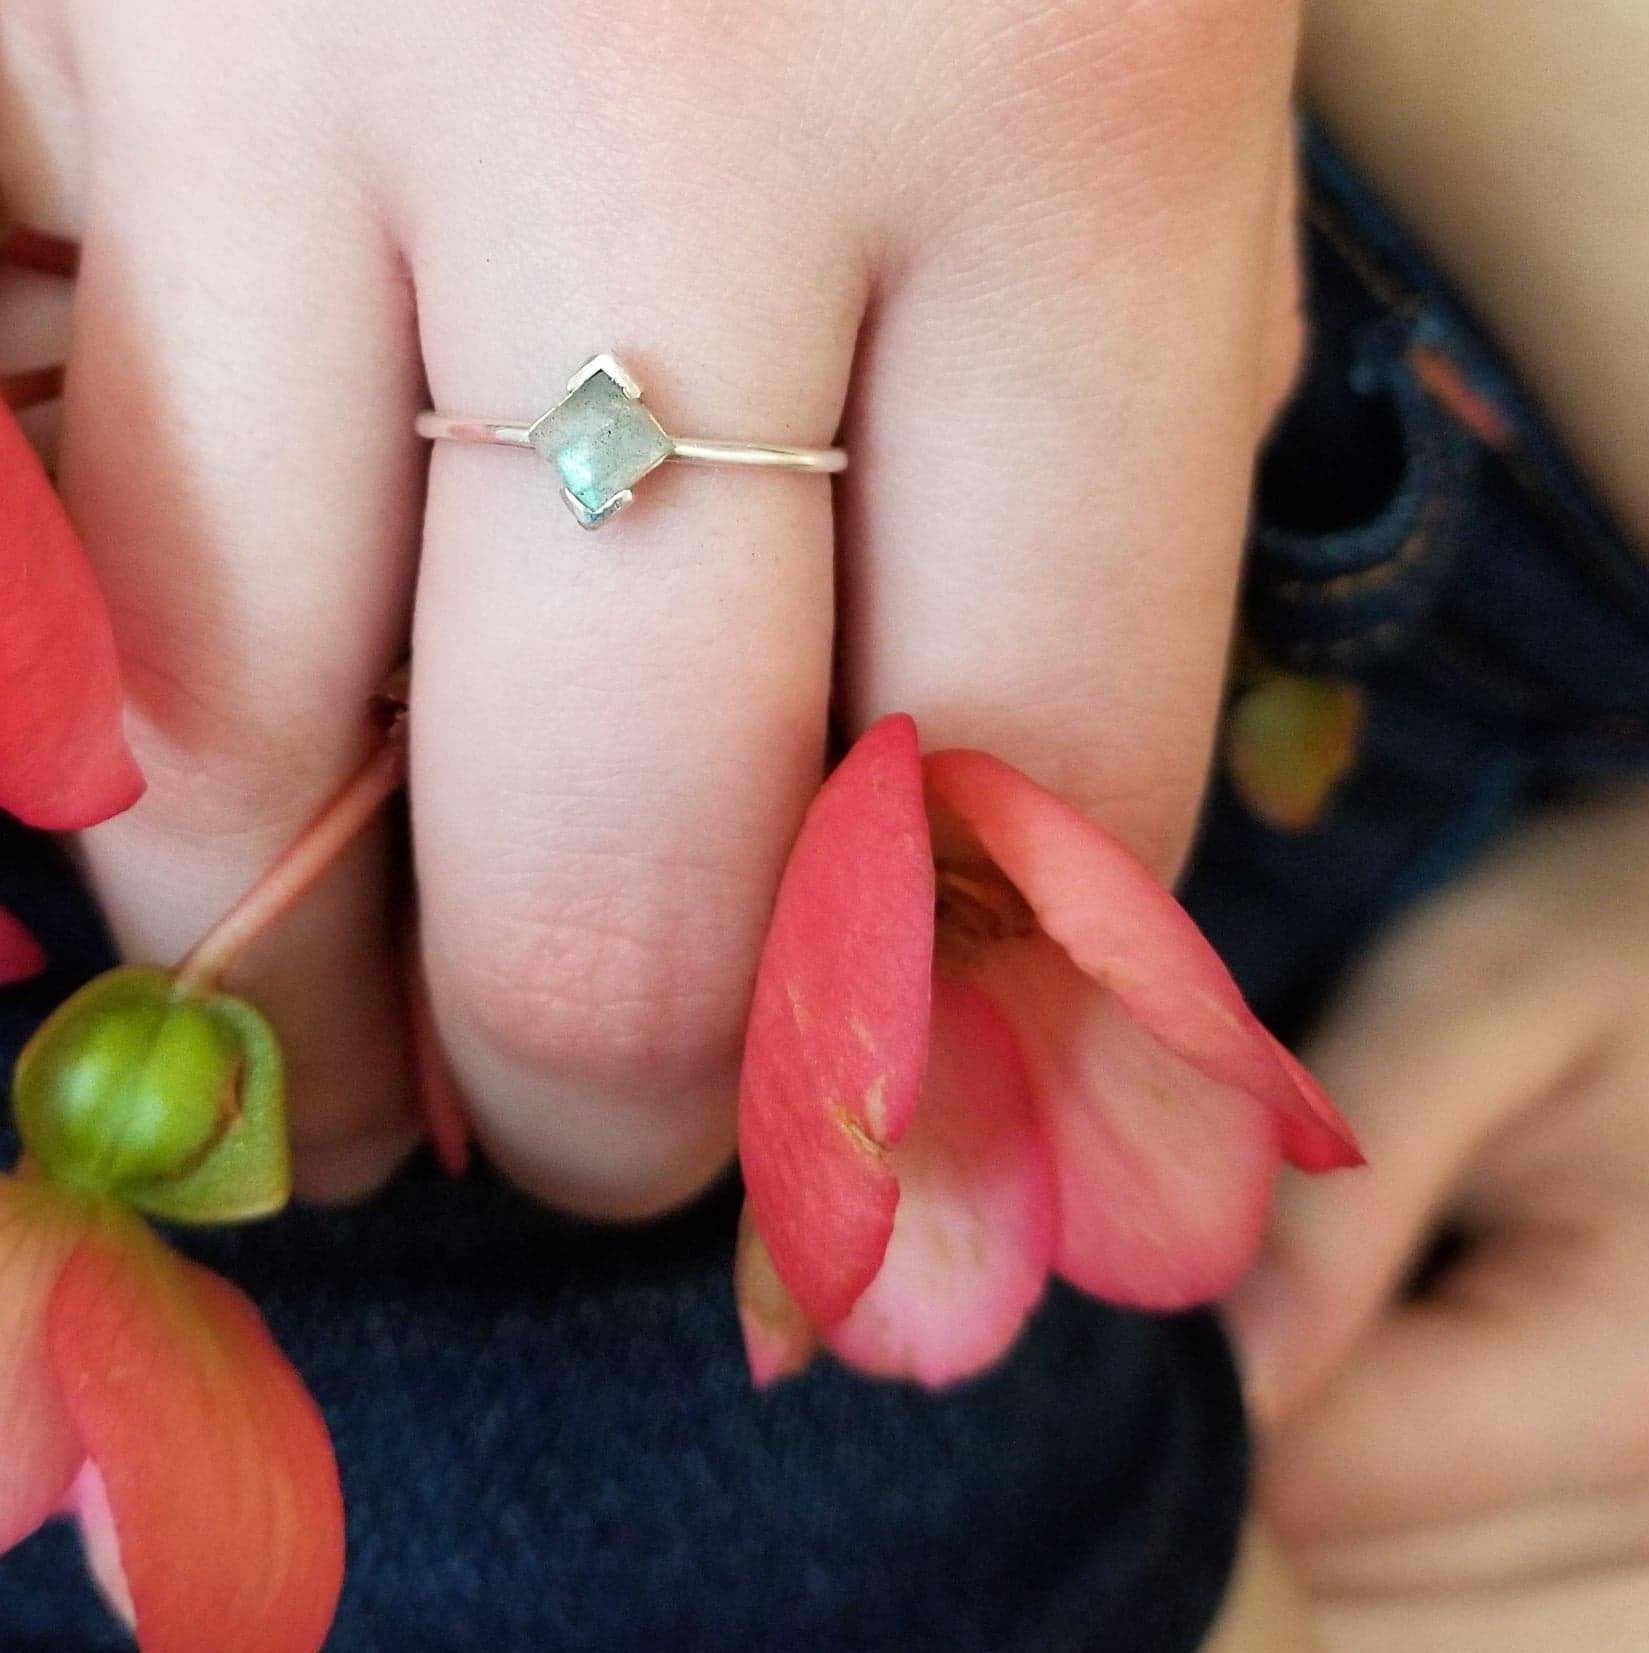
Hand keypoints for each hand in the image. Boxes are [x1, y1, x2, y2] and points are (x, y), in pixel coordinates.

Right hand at [0, 0, 1300, 1211]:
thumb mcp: (1137, 133)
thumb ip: (1076, 523)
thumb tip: (969, 941)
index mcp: (1058, 126)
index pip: (1025, 787)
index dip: (949, 1034)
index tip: (883, 1126)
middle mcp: (673, 98)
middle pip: (613, 872)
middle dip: (617, 1101)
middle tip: (615, 1146)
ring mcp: (286, 46)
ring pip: (231, 755)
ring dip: (311, 990)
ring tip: (376, 1069)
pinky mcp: (17, 28)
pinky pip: (24, 560)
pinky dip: (109, 755)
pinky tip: (199, 812)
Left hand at [1227, 767, 1648, 1588]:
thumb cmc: (1612, 931)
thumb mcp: (1464, 1003)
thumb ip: (1338, 1196)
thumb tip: (1219, 1390)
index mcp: (1648, 1365)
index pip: (1316, 1481)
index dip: (1182, 1379)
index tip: (1124, 1253)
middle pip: (1343, 1538)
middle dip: (1228, 1403)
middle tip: (1187, 1232)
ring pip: (1378, 1540)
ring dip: (1290, 1414)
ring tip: (1285, 1243)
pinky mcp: (1640, 1486)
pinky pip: (1433, 1511)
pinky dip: (1359, 1416)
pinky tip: (1356, 1290)